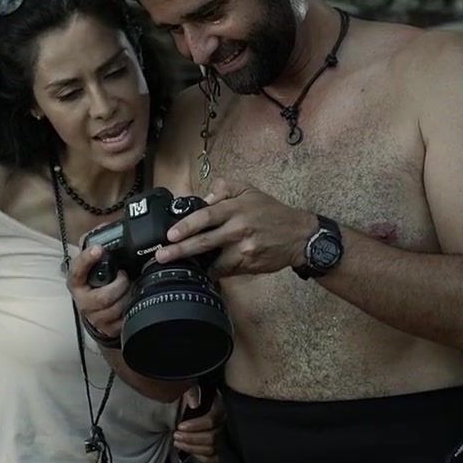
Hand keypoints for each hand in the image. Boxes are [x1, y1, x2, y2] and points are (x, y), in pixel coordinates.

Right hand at [67, 245, 132, 338]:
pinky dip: (131, 310)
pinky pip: (123, 321)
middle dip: (119, 286)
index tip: (99, 248)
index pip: (77, 271)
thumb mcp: (93, 262)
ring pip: (115, 310)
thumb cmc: (96, 280)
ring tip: (132, 287)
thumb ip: (96, 243)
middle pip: (102, 298)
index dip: (87, 260)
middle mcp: (83, 301)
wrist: (97, 309)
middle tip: (126, 276)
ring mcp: (95, 317)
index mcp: (76, 281)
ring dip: (128, 297)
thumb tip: (106, 227)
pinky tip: (133, 300)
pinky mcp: (108, 328)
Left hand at [154, 178, 317, 277]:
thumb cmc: (273, 213)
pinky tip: (204, 272)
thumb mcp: (250, 191)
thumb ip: (225, 190)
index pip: (206, 216)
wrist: (299, 235)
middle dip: (180, 250)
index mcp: (236, 209)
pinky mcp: (249, 265)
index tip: (170, 235)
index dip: (186, 226)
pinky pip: (226, 270)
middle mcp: (239, 229)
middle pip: (204, 241)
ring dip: (196, 265)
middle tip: (163, 255)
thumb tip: (205, 200)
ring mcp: (244, 249)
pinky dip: (214, 272)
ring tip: (179, 267)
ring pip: (214, 260)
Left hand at [174, 386, 225, 462]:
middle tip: (176, 435)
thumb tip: (194, 404)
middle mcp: (229, 425)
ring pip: (212, 450)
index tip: (180, 426)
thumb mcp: (198, 388)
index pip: (211, 420)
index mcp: (224, 408)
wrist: (213, 403)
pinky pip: (214, 459)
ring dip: (192, 448)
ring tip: (177, 443)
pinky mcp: (226, 451)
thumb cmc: (203, 396)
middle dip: (191, 438)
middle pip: (212, 437)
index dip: (195, 425)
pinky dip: (200, 457)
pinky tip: (190, 450)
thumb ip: (193, 391)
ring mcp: (229, 439)